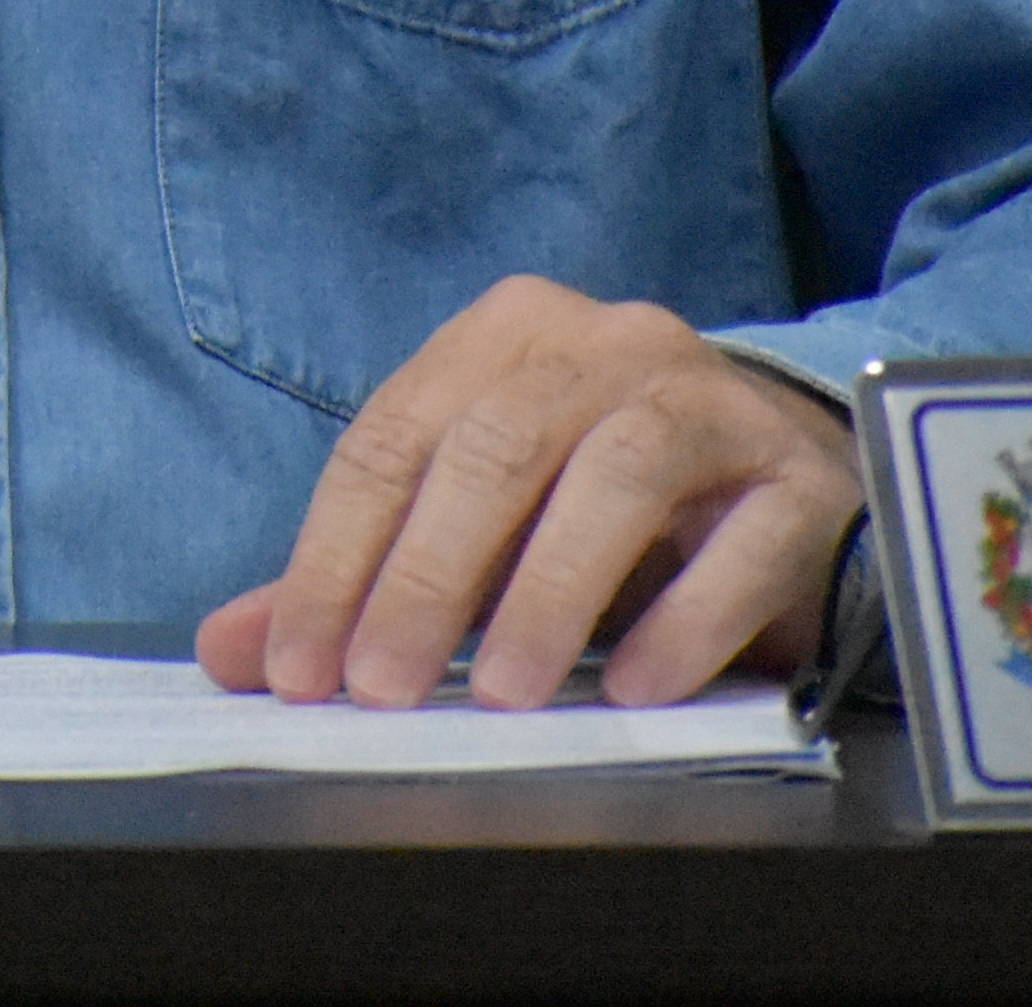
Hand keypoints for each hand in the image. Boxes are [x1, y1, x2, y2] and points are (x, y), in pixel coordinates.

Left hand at [192, 276, 856, 710]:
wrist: (790, 470)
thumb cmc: (605, 502)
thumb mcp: (479, 525)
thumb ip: (364, 577)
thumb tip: (232, 651)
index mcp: (503, 337)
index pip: (392, 439)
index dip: (335, 557)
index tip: (301, 670)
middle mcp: (604, 345)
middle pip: (495, 447)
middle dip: (428, 577)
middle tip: (383, 688)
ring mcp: (710, 401)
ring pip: (618, 473)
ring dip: (551, 591)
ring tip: (507, 693)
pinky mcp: (798, 477)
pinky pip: (744, 542)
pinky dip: (686, 618)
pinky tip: (638, 687)